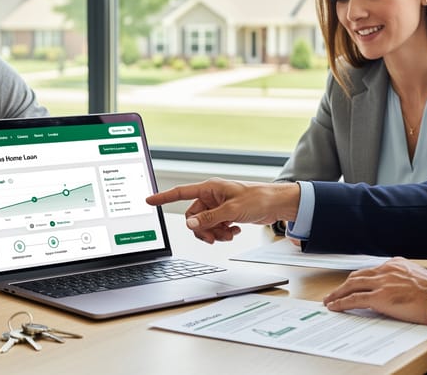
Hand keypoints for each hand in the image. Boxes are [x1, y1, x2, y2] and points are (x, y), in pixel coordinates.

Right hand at [146, 178, 299, 243]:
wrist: (277, 204)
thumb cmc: (258, 198)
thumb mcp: (231, 210)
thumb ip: (209, 218)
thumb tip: (191, 225)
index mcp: (209, 189)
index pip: (180, 193)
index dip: (163, 197)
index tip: (149, 201)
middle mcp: (211, 197)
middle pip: (193, 217)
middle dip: (203, 229)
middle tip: (214, 237)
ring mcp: (218, 206)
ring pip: (205, 225)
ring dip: (215, 232)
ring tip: (229, 233)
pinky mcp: (226, 215)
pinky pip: (215, 227)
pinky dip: (223, 232)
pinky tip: (235, 230)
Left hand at [323, 257, 426, 324]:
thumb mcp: (417, 278)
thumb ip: (402, 280)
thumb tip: (395, 290)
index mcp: (395, 264)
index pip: (371, 270)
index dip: (359, 279)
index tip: (352, 284)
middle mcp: (386, 270)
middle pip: (357, 276)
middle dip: (344, 285)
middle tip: (335, 292)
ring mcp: (381, 283)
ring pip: (351, 286)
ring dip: (338, 293)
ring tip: (330, 300)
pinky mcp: (379, 297)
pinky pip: (354, 299)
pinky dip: (342, 302)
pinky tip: (335, 306)